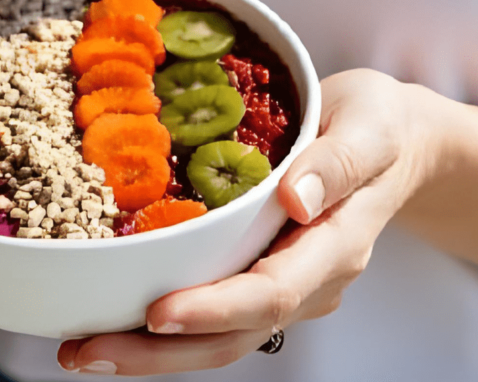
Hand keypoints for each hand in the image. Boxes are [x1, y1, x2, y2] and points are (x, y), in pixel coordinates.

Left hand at [58, 69, 441, 374]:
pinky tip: (117, 318)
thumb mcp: (369, 123)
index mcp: (336, 244)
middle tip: (87, 352)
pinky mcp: (264, 273)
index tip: (157, 316)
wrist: (395, 141)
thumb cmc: (379, 123)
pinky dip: (166, 327)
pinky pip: (216, 312)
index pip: (272, 294)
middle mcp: (310, 278)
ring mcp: (288, 282)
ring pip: (221, 336)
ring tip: (82, 348)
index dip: (215, 310)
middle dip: (160, 354)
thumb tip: (293, 200)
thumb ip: (337, 162)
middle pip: (235, 335)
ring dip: (152, 352)